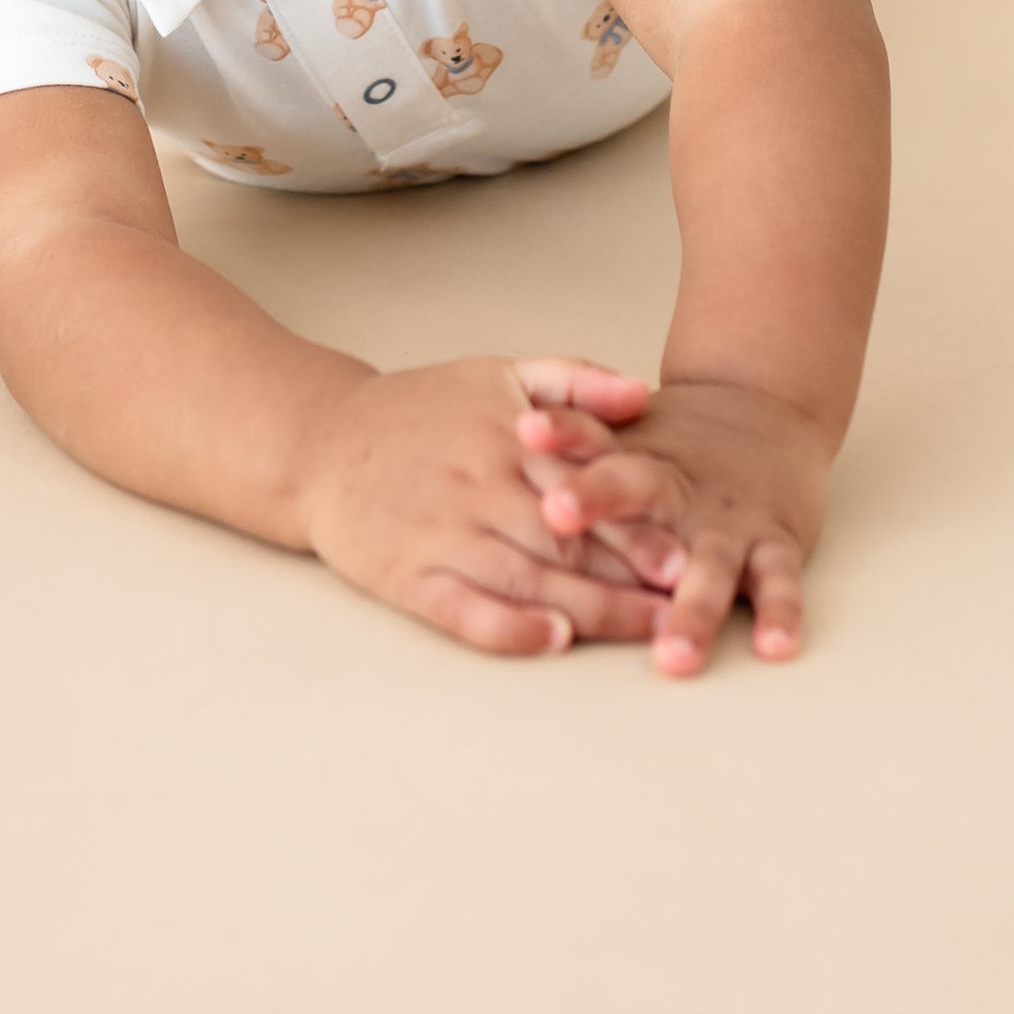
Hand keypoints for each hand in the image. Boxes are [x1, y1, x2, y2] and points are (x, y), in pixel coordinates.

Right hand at [299, 355, 672, 655]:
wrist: (321, 442)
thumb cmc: (420, 411)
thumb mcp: (495, 373)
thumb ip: (572, 379)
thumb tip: (644, 393)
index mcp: (507, 435)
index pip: (587, 482)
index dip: (641, 520)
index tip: (693, 548)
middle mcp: (480, 484)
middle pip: (568, 537)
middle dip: (632, 571)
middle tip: (690, 600)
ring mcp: (444, 533)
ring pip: (529, 578)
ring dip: (594, 609)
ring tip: (651, 631)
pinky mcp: (409, 576)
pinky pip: (464, 609)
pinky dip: (509, 627)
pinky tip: (552, 640)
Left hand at [513, 379, 832, 674]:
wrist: (765, 411)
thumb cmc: (676, 443)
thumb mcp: (624, 435)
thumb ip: (570, 443)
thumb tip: (500, 442)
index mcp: (634, 457)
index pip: (589, 436)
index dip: (559, 432)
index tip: (523, 428)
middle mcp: (679, 487)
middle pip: (636, 489)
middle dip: (597, 500)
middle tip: (557, 515)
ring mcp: (727, 519)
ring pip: (709, 563)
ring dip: (693, 609)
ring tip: (672, 654)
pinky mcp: (776, 542)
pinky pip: (779, 583)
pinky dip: (781, 613)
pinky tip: (775, 647)